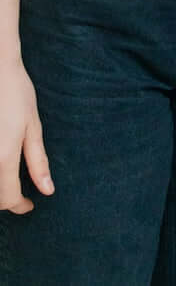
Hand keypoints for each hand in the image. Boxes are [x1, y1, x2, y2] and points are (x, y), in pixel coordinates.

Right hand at [0, 60, 52, 212]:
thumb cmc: (15, 93)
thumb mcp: (32, 126)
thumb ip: (38, 162)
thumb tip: (47, 190)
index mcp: (4, 156)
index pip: (8, 198)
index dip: (20, 206)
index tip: (30, 206)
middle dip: (6, 199)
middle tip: (20, 194)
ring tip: (8, 181)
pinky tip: (1, 164)